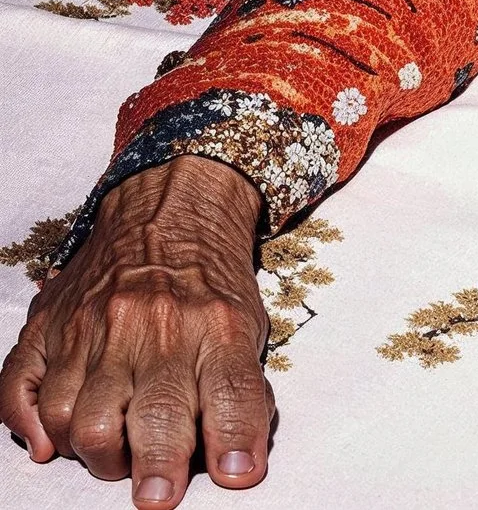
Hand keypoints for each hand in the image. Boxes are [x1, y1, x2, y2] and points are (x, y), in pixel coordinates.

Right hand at [0, 160, 271, 502]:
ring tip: (115, 455)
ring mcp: (95, 327)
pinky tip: (50, 444)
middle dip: (156, 467)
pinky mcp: (50, 326)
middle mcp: (154, 327)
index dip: (233, 439)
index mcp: (215, 326)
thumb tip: (235, 465)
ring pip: (79, 418)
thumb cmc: (211, 282)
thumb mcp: (246, 321)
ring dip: (97, 454)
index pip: (229, 390)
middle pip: (150, 414)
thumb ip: (239, 389)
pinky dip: (29, 427)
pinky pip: (20, 389)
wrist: (173, 204)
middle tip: (157, 497)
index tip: (235, 477)